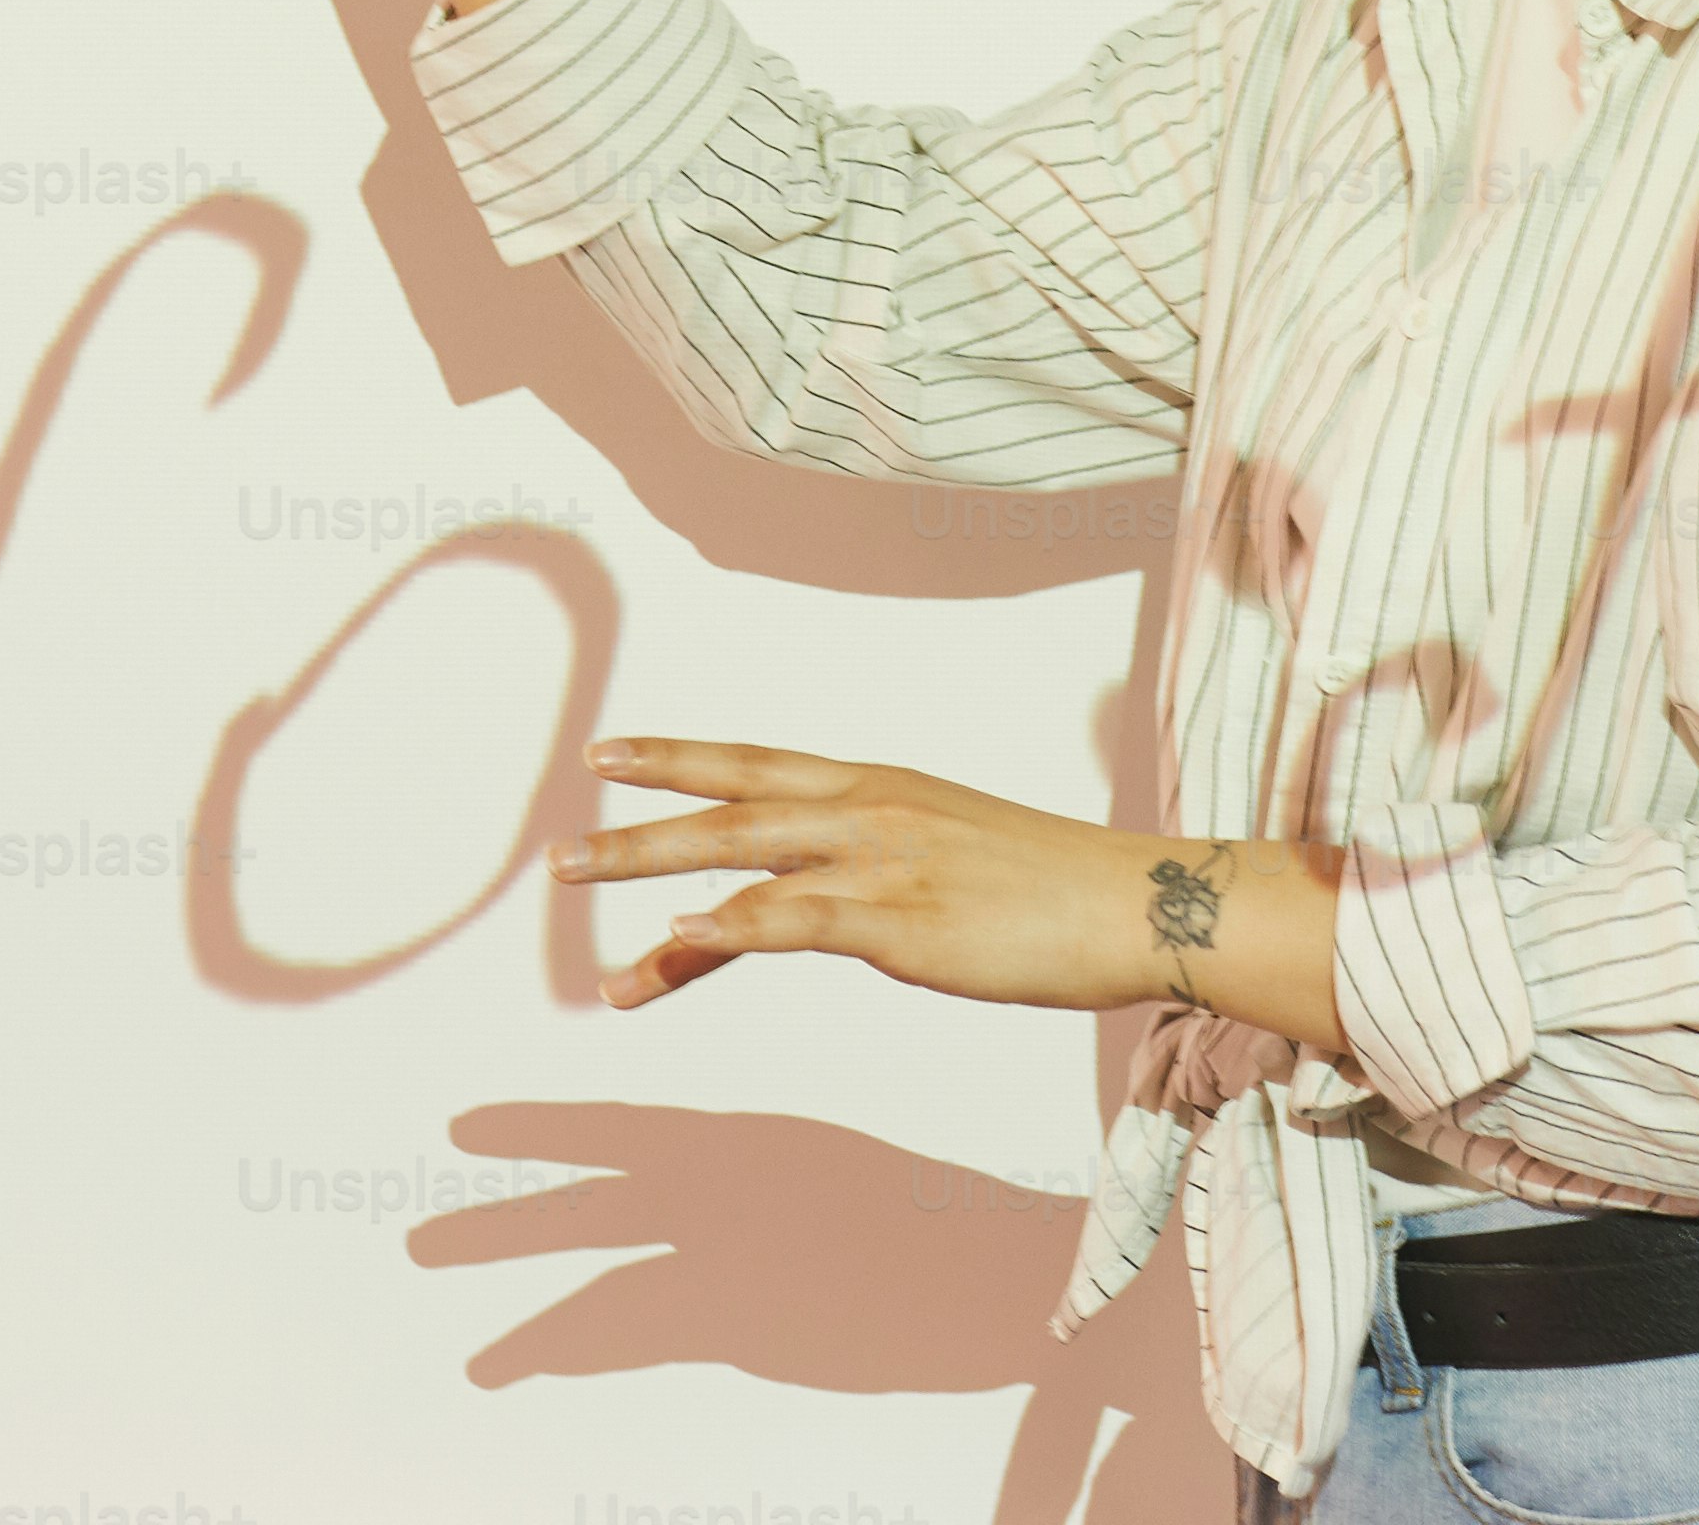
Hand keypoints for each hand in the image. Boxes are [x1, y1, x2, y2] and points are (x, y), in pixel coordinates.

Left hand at [553, 737, 1336, 1048]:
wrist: (1139, 904)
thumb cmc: (1059, 891)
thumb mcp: (956, 858)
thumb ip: (886, 872)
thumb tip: (836, 908)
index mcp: (884, 788)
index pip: (760, 766)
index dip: (681, 759)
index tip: (611, 757)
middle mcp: (870, 808)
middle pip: (729, 802)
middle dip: (637, 818)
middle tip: (559, 846)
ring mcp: (880, 861)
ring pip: (738, 856)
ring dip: (648, 873)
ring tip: (579, 897)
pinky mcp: (897, 920)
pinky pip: (789, 921)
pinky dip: (722, 929)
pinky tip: (672, 941)